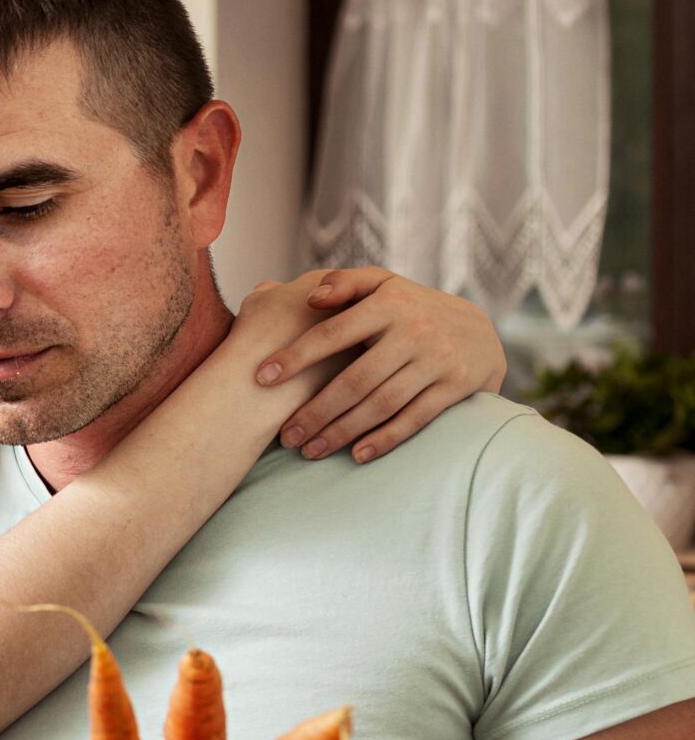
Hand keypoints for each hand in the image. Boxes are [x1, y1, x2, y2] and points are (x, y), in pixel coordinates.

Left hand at [249, 267, 505, 463]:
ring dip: (343, 431)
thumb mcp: (383, 285)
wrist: (478, 330)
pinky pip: (415, 418)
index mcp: (390, 303)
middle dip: (316, 411)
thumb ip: (347, 283)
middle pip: (355, 379)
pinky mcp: (455, 386)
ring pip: (382, 403)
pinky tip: (356, 456)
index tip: (261, 377)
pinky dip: (385, 439)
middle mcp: (415, 331)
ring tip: (309, 451)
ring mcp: (437, 360)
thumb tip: (311, 295)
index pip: (334, 332)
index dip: (297, 355)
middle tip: (285, 437)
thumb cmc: (409, 309)